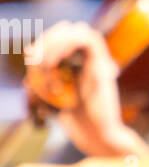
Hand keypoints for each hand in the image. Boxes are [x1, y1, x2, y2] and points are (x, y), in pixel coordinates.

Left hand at [26, 23, 142, 156]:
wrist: (97, 137)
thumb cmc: (78, 123)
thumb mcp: (53, 98)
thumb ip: (44, 81)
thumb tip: (27, 66)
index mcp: (79, 64)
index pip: (62, 36)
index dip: (44, 40)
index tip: (30, 56)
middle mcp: (90, 60)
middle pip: (69, 29)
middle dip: (47, 40)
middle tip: (35, 59)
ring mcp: (98, 62)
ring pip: (79, 30)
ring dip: (57, 41)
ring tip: (46, 63)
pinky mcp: (103, 67)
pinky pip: (89, 41)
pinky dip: (69, 44)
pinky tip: (57, 62)